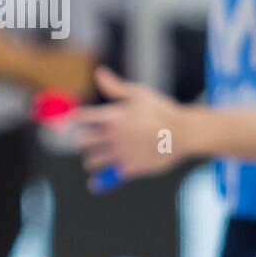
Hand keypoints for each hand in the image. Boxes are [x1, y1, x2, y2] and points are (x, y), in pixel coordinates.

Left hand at [75, 67, 188, 188]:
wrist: (184, 133)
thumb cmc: (162, 110)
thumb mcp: (139, 93)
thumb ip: (115, 86)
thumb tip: (98, 73)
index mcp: (113, 116)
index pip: (83, 117)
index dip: (74, 118)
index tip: (71, 120)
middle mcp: (113, 136)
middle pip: (83, 140)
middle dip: (82, 139)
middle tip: (86, 139)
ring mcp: (120, 153)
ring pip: (92, 160)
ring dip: (90, 158)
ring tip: (94, 157)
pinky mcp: (129, 168)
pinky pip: (106, 179)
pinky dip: (98, 183)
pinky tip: (94, 183)